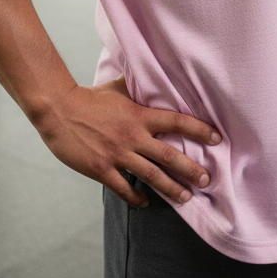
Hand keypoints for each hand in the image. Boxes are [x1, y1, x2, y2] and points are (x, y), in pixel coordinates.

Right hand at [35, 76, 221, 207]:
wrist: (59, 110)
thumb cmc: (89, 97)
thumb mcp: (117, 87)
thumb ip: (136, 86)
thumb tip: (149, 75)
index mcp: (139, 116)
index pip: (177, 122)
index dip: (199, 130)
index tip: (216, 138)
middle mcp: (133, 137)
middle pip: (170, 156)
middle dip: (191, 169)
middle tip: (207, 179)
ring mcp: (117, 155)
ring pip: (151, 176)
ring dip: (171, 189)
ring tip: (186, 198)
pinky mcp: (102, 169)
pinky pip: (124, 188)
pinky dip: (136, 197)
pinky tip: (146, 202)